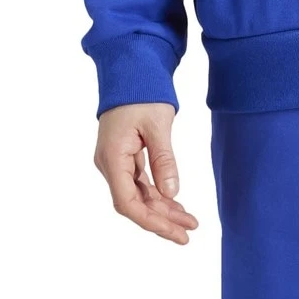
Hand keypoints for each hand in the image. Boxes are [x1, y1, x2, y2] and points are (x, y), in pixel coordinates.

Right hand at [94, 102, 200, 243]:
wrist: (130, 67)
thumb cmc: (142, 91)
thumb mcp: (158, 124)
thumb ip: (164, 159)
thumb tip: (172, 194)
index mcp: (112, 157)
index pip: (127, 202)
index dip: (151, 221)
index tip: (175, 232)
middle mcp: (109, 163)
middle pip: (134, 202)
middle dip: (161, 219)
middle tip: (189, 231)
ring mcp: (115, 160)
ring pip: (138, 194)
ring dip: (162, 208)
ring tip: (188, 220)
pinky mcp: (124, 155)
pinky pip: (140, 181)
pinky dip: (158, 192)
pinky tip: (175, 203)